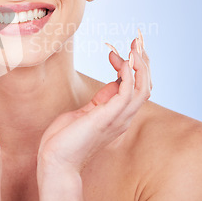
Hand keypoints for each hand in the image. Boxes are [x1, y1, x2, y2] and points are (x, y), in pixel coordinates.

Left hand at [37, 34, 151, 172]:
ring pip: (143, 88)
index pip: (137, 88)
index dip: (133, 67)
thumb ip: (101, 100)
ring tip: (134, 46)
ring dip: (140, 64)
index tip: (116, 51)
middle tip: (137, 39)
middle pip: (146, 85)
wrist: (55, 160)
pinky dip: (129, 74)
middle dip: (143, 61)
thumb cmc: (65, 139)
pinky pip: (127, 92)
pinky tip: (123, 60)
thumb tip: (113, 83)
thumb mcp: (86, 112)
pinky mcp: (108, 117)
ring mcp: (118, 118)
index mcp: (119, 115)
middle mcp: (123, 116)